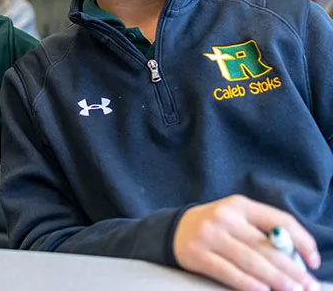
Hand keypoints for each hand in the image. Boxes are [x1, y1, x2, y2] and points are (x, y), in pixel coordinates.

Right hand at [174, 195, 320, 290]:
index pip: (280, 221)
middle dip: (292, 269)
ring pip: (251, 261)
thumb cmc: (216, 228)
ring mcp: (209, 235)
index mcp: (240, 205)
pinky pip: (228, 272)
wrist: (173, 230)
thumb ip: (262, 232)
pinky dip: (248, 283)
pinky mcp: (197, 254)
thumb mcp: (238, 219)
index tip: (314, 261)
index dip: (302, 241)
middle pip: (266, 246)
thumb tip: (296, 259)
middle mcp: (225, 217)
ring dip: (276, 279)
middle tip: (308, 286)